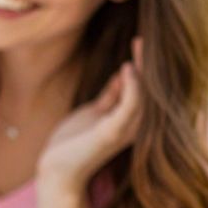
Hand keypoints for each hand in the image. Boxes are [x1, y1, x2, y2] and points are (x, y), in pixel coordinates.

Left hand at [37, 38, 144, 194]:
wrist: (56, 169)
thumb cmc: (74, 142)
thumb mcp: (95, 111)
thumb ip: (112, 95)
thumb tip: (125, 72)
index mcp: (131, 120)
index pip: (146, 89)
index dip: (145, 66)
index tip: (140, 42)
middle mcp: (134, 126)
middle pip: (151, 90)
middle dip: (148, 63)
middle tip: (143, 38)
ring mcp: (125, 131)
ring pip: (145, 95)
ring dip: (143, 69)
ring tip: (138, 46)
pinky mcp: (112, 134)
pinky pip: (130, 107)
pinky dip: (131, 87)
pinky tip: (127, 69)